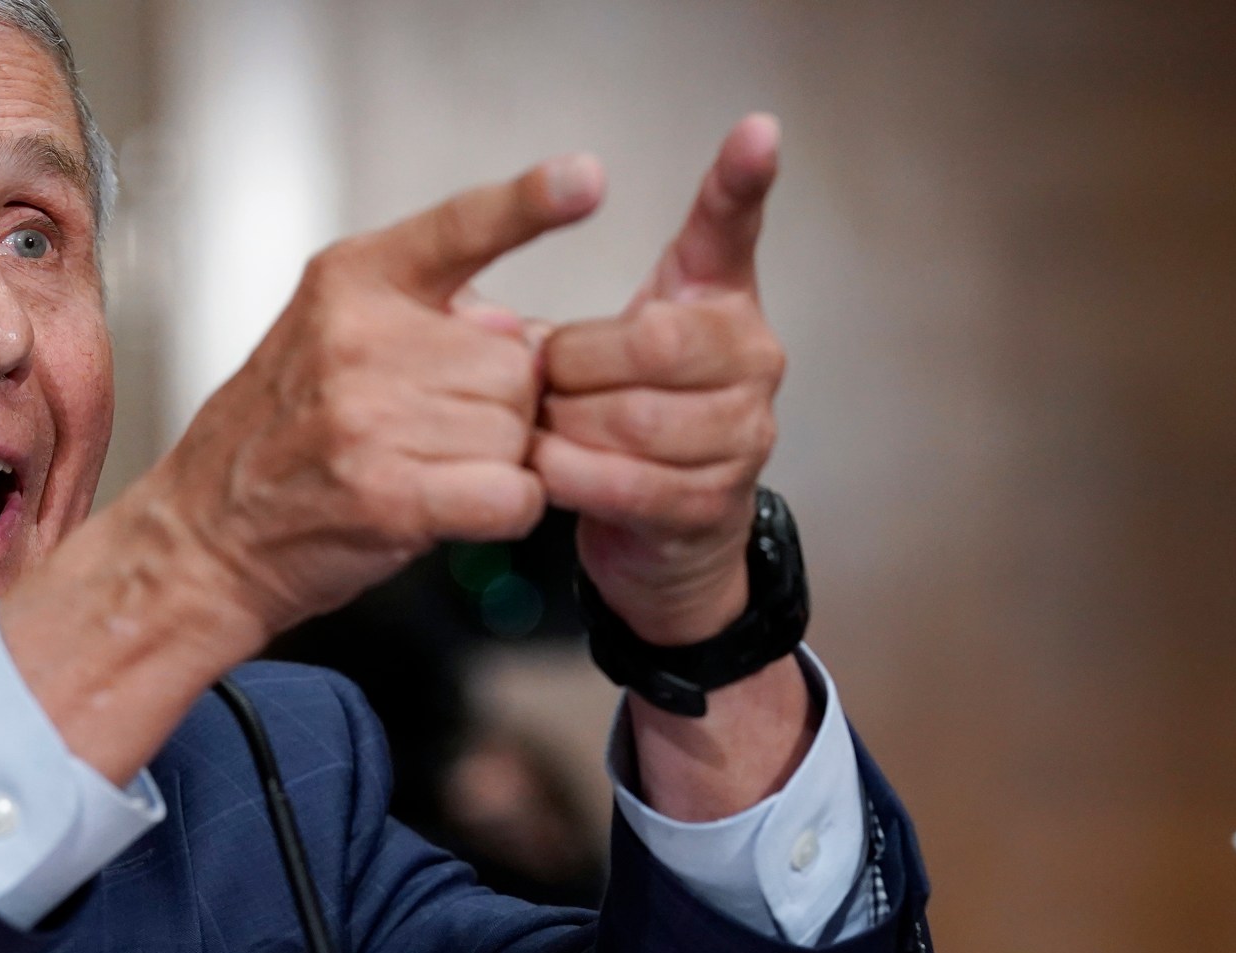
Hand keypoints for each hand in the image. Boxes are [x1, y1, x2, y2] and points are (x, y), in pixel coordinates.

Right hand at [158, 152, 606, 639]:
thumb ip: (427, 314)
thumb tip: (517, 333)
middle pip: (516, 361)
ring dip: (495, 461)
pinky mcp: (389, 495)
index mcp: (352, 281)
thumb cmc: (278, 438)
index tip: (584, 179)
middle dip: (499, 404)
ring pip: (517, 430)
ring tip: (425, 469)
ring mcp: (371, 417)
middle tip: (431, 431)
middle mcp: (360, 338)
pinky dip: (504, 509)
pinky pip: (511, 493)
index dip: (530, 203)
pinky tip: (456, 508)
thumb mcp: (330, 333)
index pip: (460, 227)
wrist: (206, 534)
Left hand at [535, 114, 786, 645]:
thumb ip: (570, 319)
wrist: (660, 539)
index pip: (733, 231)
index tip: (754, 131)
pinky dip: (574, 476)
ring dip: (566, 427)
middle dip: (576, 366)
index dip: (742, 183)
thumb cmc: (618, 426)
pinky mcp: (713, 501)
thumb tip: (481, 316)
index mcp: (719, 303)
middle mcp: (750, 359)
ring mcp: (743, 433)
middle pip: (655, 342)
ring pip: (636, 418)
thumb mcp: (601, 356)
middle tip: (543, 383)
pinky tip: (548, 471)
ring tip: (543, 430)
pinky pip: (631, 481)